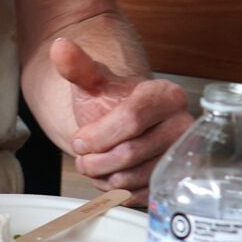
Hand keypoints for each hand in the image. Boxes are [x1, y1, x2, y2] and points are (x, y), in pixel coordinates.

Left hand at [49, 39, 190, 190]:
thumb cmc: (112, 102)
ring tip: (94, 165)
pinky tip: (109, 176)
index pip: (131, 119)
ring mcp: (180, 156)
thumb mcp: (94, 82)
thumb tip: (60, 46)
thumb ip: (78, 66)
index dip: (98, 135)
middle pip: (130, 152)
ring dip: (103, 177)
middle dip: (96, 160)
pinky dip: (116, 190)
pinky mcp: (172, 181)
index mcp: (166, 96)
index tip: (79, 140)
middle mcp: (182, 125)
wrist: (126, 123)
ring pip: (133, 177)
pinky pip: (139, 195)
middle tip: (83, 157)